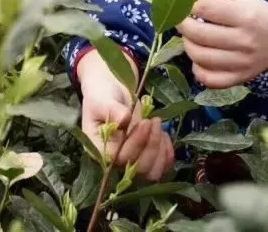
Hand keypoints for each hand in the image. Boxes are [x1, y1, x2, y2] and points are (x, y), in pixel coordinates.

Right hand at [78, 50, 173, 181]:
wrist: (112, 93)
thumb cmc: (102, 96)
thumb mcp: (102, 100)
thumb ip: (111, 110)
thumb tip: (124, 120)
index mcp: (99, 150)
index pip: (119, 158)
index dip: (136, 144)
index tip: (145, 122)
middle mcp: (114, 162)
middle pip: (139, 169)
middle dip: (151, 145)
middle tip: (153, 120)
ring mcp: (131, 162)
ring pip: (152, 173)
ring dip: (160, 151)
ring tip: (157, 125)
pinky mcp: (146, 159)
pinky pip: (162, 167)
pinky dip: (167, 154)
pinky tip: (163, 134)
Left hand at [176, 0, 267, 88]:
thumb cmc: (258, 15)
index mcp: (245, 16)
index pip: (206, 8)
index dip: (187, 4)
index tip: (182, 2)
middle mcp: (244, 41)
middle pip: (199, 34)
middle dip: (182, 25)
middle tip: (181, 20)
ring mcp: (241, 63)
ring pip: (200, 57)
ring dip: (187, 45)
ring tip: (190, 37)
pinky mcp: (238, 79)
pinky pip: (209, 79)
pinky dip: (197, 70)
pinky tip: (199, 59)